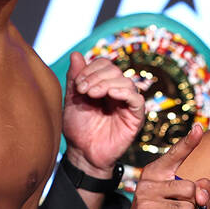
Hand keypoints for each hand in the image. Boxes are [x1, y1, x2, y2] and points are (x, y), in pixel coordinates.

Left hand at [62, 52, 144, 175]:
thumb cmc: (78, 129)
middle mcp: (117, 92)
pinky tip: (110, 95)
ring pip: (126, 82)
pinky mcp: (134, 117)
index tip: (78, 84)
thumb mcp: (72, 100)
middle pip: (115, 70)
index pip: (104, 65)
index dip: (91, 69)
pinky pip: (137, 99)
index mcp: (103, 86)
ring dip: (107, 83)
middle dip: (96, 76)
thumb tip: (76, 54)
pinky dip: (125, 93)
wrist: (82, 154)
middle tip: (83, 90)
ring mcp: (126, 104)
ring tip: (92, 94)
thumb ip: (75, 78)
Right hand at [128, 123, 209, 208]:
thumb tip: (203, 194)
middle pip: (190, 188)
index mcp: (154, 173)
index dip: (189, 142)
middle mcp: (147, 185)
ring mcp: (146, 204)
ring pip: (189, 208)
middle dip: (191, 203)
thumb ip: (199, 188)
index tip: (199, 128)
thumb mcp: (181, 198)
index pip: (175, 155)